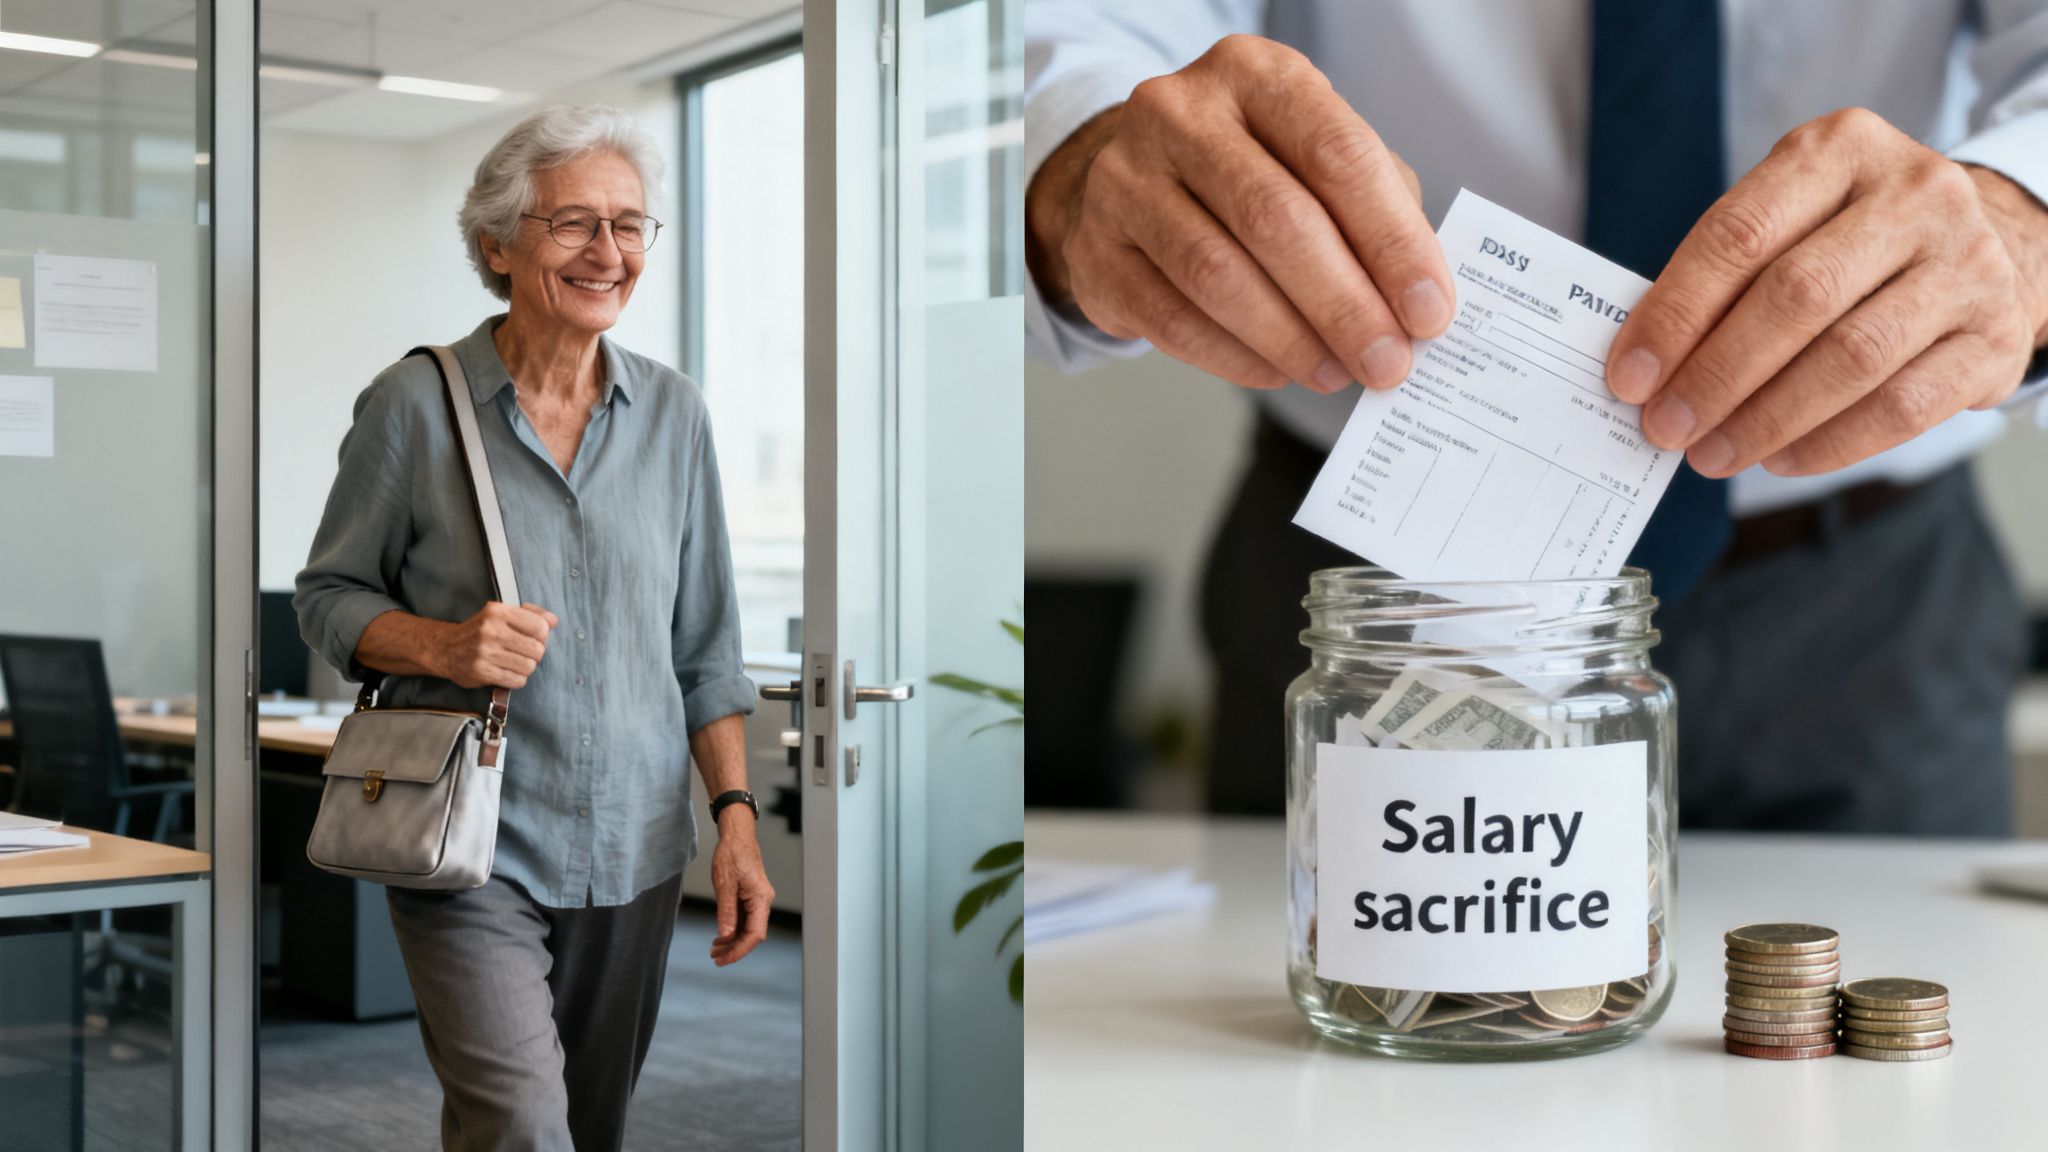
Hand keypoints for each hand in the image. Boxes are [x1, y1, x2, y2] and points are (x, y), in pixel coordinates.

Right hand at [438, 601, 557, 688]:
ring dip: (526, 667)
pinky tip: (507, 672)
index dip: (543, 636)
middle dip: (535, 654)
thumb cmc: (478, 631)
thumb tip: (553, 620)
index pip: (539, 627)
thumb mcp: (500, 614)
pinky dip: (517, 679)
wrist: (444, 649)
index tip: (534, 638)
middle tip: (524, 653)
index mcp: (497, 612)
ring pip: (529, 666)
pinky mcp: (481, 672)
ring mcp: (485, 652)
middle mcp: (491, 631)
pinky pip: (516, 680)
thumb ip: (530, 614)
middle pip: (537, 649)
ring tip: (515, 663)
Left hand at [709, 808, 772, 965]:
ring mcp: (757, 899)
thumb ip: (726, 912)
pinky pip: (744, 919)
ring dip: (732, 940)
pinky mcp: (751, 897)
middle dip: (734, 948)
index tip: (723, 959)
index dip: (739, 950)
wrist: (736, 835)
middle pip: (752, 934)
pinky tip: (720, 935)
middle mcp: (763, 901)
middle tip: (715, 958)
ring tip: (714, 949)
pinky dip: (732, 929)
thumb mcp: (724, 885)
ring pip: (748, 928)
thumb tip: (725, 935)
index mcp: (761, 898)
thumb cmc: (731, 854)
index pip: (755, 934)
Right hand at [1026, 34, 1454, 392]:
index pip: (1337, 155)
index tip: (1430, 312)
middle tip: (1388, 362)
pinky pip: (1171, 318)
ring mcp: (1125, 179)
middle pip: (1276, 218)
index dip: (1393, 241)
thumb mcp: (1313, 159)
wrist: (1134, 186)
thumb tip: (1416, 302)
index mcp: (1255, 74)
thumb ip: (1374, 210)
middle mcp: (1180, 112)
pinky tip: (1276, 371)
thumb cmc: (1247, 173)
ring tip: (1335, 372)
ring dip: (1290, 338)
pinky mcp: (1094, 248)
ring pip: (1217, 274)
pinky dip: (1234, 357)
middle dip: (1345, 303)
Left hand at [1610, 108, 2047, 477]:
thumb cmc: (1851, 239)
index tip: (1629, 377)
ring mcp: (1966, 263)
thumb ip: (1725, 273)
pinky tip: (1779, 459)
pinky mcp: (1995, 335)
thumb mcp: (1792, 218)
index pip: (1739, 235)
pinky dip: (1830, 443)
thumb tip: (1646, 364)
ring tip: (1711, 454)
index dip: (1675, 313)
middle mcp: (1914, 195)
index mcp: (1841, 149)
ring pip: (1850, 357)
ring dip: (1765, 419)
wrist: (1987, 241)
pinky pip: (1903, 407)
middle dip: (1715, 375)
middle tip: (1665, 427)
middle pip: (1794, 297)